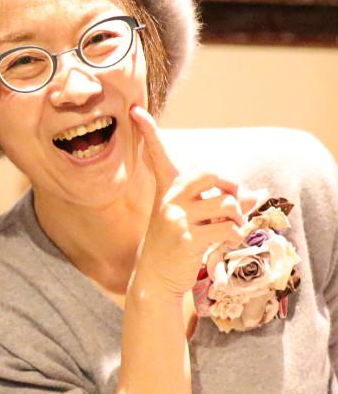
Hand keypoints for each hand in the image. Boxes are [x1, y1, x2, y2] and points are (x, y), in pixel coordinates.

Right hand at [131, 106, 256, 297]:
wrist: (156, 281)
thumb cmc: (176, 249)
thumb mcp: (195, 221)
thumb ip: (223, 204)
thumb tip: (257, 193)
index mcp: (167, 192)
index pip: (157, 156)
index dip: (149, 133)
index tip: (136, 112)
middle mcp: (169, 201)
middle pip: (209, 174)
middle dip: (231, 185)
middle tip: (234, 201)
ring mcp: (176, 219)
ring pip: (226, 203)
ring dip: (238, 217)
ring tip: (230, 229)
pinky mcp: (187, 238)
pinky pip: (229, 227)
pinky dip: (236, 235)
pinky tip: (226, 244)